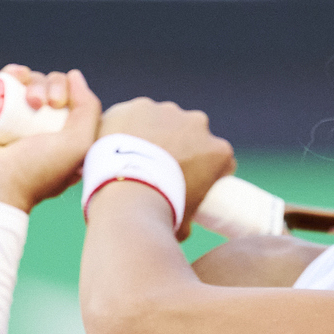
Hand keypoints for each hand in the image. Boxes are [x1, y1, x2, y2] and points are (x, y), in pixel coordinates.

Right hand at [0, 66, 102, 211]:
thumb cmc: (36, 171)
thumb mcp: (78, 146)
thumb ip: (89, 110)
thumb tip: (75, 76)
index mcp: (60, 140)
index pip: (74, 103)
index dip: (73, 94)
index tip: (60, 106)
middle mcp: (36, 128)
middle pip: (52, 88)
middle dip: (53, 86)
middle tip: (42, 104)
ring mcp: (11, 118)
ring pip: (30, 82)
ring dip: (35, 82)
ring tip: (29, 101)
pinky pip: (4, 81)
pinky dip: (13, 72)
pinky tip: (17, 76)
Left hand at [98, 98, 235, 238]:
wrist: (127, 192)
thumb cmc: (159, 212)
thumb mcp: (185, 225)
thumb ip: (188, 219)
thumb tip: (182, 228)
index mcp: (218, 152)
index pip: (219, 160)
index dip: (204, 173)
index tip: (188, 184)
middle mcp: (198, 124)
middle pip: (190, 136)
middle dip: (178, 149)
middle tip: (157, 172)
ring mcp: (168, 112)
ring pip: (161, 122)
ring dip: (152, 135)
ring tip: (131, 159)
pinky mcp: (138, 105)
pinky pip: (133, 116)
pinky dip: (126, 128)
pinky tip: (114, 147)